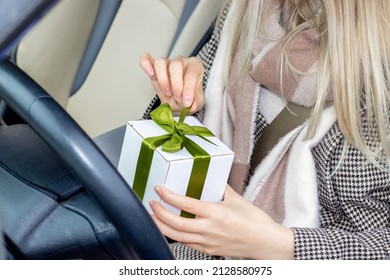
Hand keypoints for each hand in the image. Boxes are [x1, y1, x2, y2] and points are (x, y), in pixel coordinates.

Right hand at [139, 52, 204, 114]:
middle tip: (178, 98)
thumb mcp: (196, 102)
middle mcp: (181, 62)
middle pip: (176, 65)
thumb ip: (195, 102)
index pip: (192, 73)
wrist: (180, 102)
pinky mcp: (154, 68)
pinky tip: (149, 73)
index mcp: (195, 67)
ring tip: (167, 93)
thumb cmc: (189, 98)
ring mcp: (167, 63)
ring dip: (162, 80)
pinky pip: (147, 60)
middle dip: (176, 85)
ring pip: (161, 63)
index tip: (187, 102)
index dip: (189, 89)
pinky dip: (146, 64)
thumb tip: (190, 105)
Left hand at [149, 185, 294, 259]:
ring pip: (177, 237)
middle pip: (175, 224)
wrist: (265, 242)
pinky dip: (176, 236)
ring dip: (162, 227)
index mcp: (216, 213)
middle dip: (159, 213)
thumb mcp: (236, 199)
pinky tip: (171, 230)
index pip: (185, 204)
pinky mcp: (209, 250)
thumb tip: (211, 179)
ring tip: (154, 217)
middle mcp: (209, 229)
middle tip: (151, 203)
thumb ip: (221, 188)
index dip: (169, 196)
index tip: (159, 189)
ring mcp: (208, 242)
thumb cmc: (255, 221)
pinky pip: (187, 244)